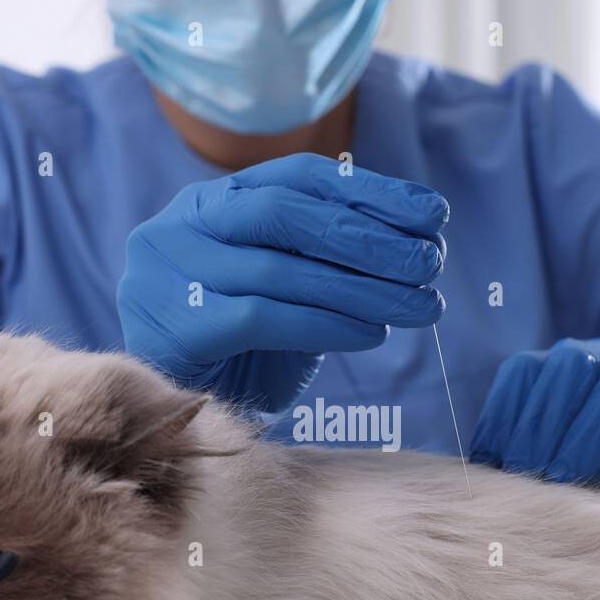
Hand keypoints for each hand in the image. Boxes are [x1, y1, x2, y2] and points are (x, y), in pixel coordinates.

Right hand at [117, 152, 449, 414]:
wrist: (176, 420)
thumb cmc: (238, 355)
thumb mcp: (285, 292)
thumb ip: (325, 259)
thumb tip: (417, 240)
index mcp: (211, 203)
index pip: (298, 178)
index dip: (370, 192)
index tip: (433, 214)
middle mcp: (181, 226)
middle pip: (285, 214)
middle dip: (369, 238)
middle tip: (431, 262)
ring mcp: (166, 274)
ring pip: (279, 269)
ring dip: (362, 289)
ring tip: (419, 306)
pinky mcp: (172, 327)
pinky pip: (262, 318)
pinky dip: (326, 325)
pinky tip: (373, 334)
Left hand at [470, 334, 599, 490]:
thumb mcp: (581, 457)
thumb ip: (539, 454)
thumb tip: (482, 478)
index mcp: (581, 364)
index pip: (527, 371)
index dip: (504, 414)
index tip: (491, 464)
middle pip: (572, 366)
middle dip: (544, 422)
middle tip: (532, 475)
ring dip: (590, 433)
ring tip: (570, 479)